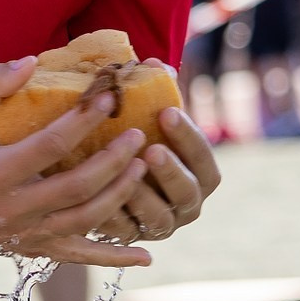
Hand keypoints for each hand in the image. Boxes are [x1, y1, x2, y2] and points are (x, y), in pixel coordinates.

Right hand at [0, 58, 158, 266]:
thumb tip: (31, 61)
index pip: (50, 146)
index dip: (83, 122)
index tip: (108, 99)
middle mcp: (13, 209)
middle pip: (76, 187)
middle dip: (113, 161)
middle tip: (138, 136)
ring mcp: (26, 234)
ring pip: (84, 220)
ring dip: (119, 196)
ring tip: (143, 168)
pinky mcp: (34, 249)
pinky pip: (79, 257)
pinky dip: (113, 258)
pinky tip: (146, 254)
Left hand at [91, 105, 220, 245]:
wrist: (109, 179)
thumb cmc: (136, 139)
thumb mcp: (149, 120)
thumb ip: (156, 95)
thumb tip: (153, 61)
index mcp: (199, 174)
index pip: (204, 159)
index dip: (189, 137)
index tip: (166, 112)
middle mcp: (186, 204)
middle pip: (187, 192)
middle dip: (170, 171)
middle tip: (150, 149)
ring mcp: (161, 225)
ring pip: (157, 217)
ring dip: (141, 196)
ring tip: (123, 173)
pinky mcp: (132, 239)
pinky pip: (124, 232)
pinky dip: (112, 217)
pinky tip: (95, 197)